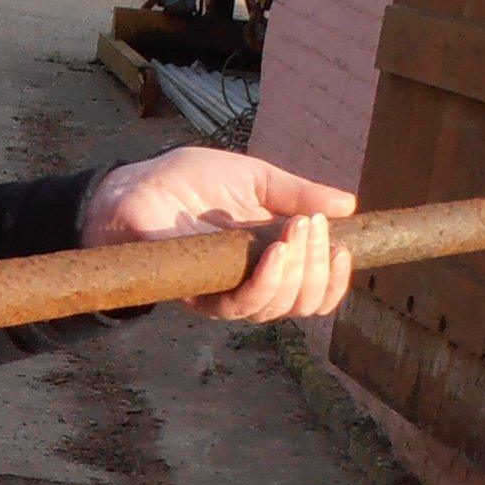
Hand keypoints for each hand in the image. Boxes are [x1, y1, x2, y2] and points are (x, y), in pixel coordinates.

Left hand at [82, 147, 357, 322]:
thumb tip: (349, 206)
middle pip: (303, 301)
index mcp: (270, 260)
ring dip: (298, 271)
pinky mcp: (199, 296)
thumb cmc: (190, 182)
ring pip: (277, 306)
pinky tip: (276, 252)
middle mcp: (250, 283)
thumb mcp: (254, 178)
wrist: (135, 187)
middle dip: (318, 265)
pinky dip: (267, 280)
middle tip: (311, 224)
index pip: (314, 290)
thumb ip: (297, 193)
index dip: (335, 279)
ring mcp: (225, 293)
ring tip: (295, 231)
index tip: (344, 247)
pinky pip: (241, 306)